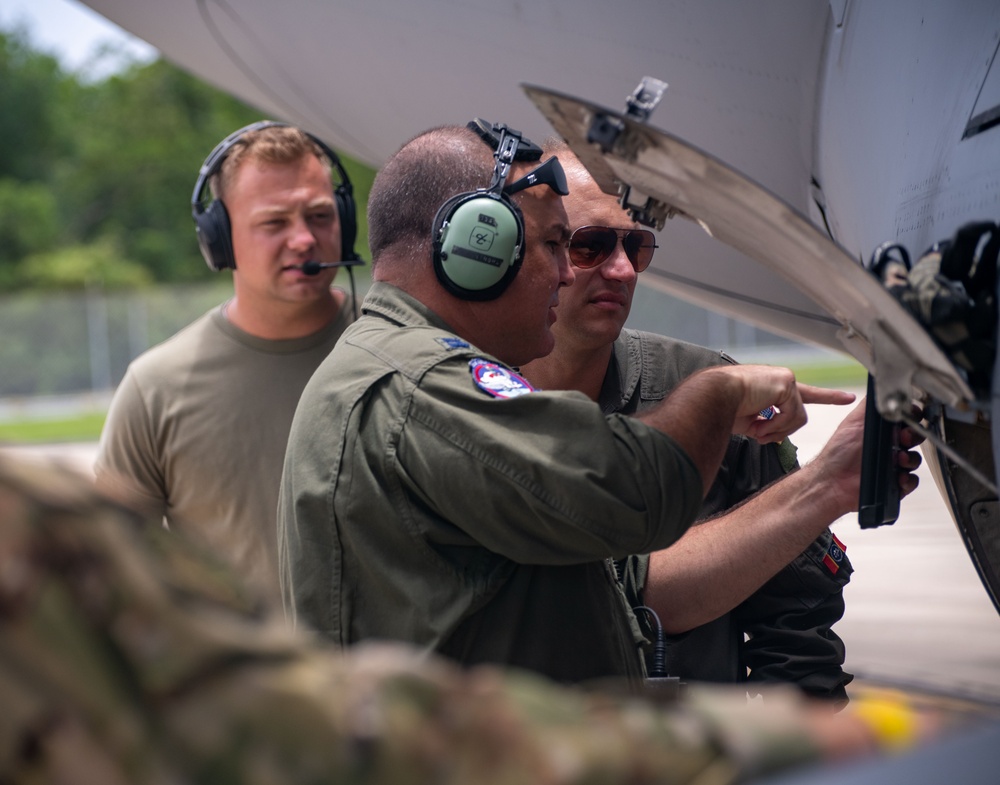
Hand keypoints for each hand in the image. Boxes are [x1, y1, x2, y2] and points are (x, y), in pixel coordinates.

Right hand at [726, 365, 855, 443]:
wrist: (712, 396)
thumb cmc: (723, 407)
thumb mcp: (749, 419)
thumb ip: (766, 424)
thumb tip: (772, 436)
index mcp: (773, 387)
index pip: (806, 393)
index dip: (828, 396)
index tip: (848, 397)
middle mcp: (782, 380)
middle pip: (800, 414)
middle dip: (782, 430)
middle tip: (760, 434)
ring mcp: (786, 380)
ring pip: (798, 417)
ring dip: (776, 430)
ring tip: (756, 431)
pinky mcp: (786, 383)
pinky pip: (792, 415)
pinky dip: (775, 426)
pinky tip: (759, 425)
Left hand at [808, 398, 923, 514]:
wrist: (832, 480)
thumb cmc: (838, 451)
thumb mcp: (854, 421)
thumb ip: (870, 405)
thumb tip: (881, 385)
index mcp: (882, 431)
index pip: (906, 420)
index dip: (912, 419)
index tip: (909, 419)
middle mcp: (888, 446)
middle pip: (915, 438)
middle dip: (913, 437)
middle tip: (903, 438)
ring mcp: (892, 465)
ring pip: (914, 459)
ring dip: (910, 459)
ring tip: (898, 459)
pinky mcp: (893, 483)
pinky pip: (912, 481)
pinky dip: (908, 480)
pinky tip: (899, 477)